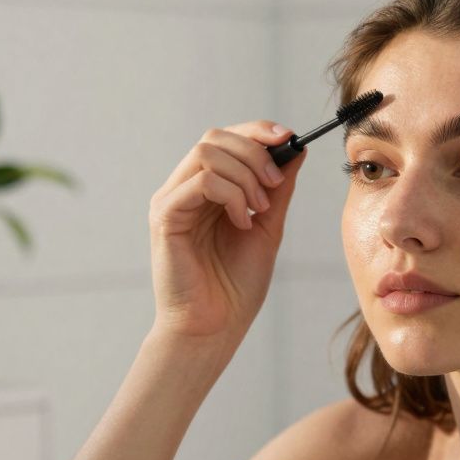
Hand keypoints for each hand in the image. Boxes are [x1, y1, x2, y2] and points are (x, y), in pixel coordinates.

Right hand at [148, 121, 303, 340]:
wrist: (214, 328)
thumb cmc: (235, 286)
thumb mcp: (267, 228)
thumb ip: (277, 190)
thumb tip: (295, 150)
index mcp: (206, 189)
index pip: (226, 140)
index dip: (257, 131)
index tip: (289, 138)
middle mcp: (184, 189)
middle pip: (215, 138)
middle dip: (255, 152)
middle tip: (275, 185)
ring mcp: (172, 201)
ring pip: (207, 153)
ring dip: (245, 175)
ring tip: (259, 209)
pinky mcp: (164, 217)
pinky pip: (200, 182)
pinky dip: (231, 195)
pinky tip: (242, 222)